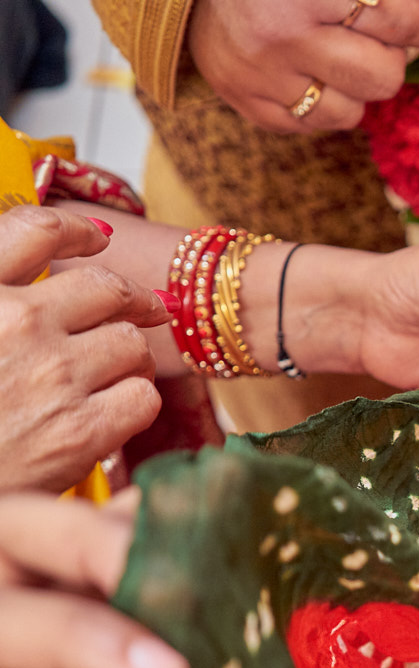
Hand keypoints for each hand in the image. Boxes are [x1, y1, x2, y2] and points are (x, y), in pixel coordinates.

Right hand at [0, 207, 172, 492]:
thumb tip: (39, 281)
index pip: (37, 230)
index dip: (78, 230)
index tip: (99, 238)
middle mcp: (16, 324)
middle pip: (107, 288)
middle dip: (131, 299)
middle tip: (144, 311)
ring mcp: (53, 376)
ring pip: (132, 343)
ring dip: (131, 357)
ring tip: (111, 376)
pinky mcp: (82, 430)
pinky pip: (143, 396)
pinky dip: (134, 403)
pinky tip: (111, 414)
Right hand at [185, 0, 418, 132]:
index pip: (403, 20)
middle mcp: (281, 31)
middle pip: (385, 76)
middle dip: (392, 55)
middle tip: (379, 35)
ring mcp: (260, 73)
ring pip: (354, 112)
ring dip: (357, 85)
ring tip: (336, 50)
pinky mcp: (246, 102)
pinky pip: (315, 126)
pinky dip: (323, 102)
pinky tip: (308, 69)